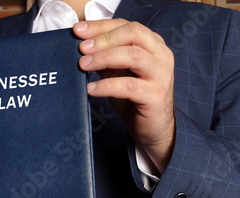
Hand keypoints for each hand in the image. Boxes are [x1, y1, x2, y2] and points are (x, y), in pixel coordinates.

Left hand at [74, 19, 175, 174]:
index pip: (126, 26)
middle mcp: (161, 55)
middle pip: (133, 34)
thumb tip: (81, 46)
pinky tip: (92, 89)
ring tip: (84, 65)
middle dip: (104, 39)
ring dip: (104, 58)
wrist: (152, 128)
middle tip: (82, 48)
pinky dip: (107, 86)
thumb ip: (105, 57)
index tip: (78, 31)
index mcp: (153, 44)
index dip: (101, 26)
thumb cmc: (134, 99)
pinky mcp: (156, 95)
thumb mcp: (118, 73)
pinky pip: (129, 86)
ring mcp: (161, 74)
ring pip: (133, 56)